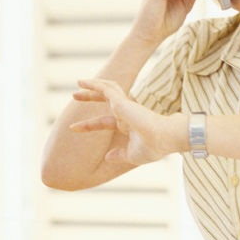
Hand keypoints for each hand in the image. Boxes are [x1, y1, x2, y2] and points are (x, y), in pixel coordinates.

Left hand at [70, 79, 185, 164]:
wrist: (165, 138)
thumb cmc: (155, 147)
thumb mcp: (133, 155)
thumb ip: (120, 155)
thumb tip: (108, 157)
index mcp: (129, 125)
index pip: (106, 122)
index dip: (89, 125)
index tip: (73, 127)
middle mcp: (126, 113)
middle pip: (106, 100)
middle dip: (91, 98)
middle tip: (75, 96)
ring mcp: (125, 106)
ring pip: (107, 90)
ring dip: (92, 87)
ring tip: (78, 83)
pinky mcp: (122, 101)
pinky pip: (106, 88)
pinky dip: (95, 84)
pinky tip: (83, 82)